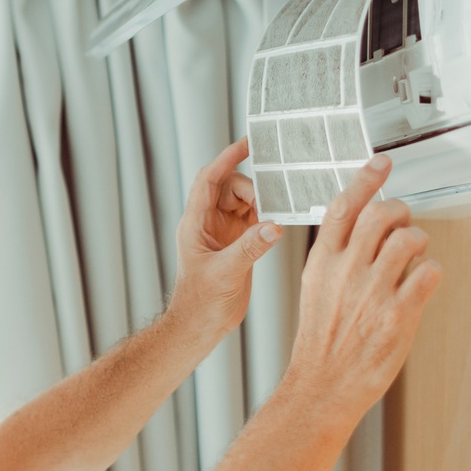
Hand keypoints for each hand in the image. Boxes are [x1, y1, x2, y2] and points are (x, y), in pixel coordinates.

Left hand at [168, 137, 282, 337]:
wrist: (199, 327)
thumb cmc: (200, 303)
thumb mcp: (225, 274)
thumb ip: (250, 248)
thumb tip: (273, 226)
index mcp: (195, 223)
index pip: (209, 180)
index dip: (226, 159)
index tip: (246, 144)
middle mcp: (208, 223)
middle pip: (230, 187)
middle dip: (251, 188)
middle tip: (268, 205)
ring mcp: (222, 233)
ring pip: (243, 201)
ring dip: (260, 203)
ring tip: (273, 216)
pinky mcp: (236, 244)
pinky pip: (253, 219)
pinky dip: (266, 216)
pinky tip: (276, 224)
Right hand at [285, 155, 440, 416]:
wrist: (321, 387)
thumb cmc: (321, 343)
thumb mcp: (315, 290)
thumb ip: (336, 258)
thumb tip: (363, 228)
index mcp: (322, 263)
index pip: (343, 207)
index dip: (366, 180)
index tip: (381, 163)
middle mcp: (347, 271)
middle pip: (380, 214)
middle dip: (400, 210)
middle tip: (404, 220)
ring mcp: (373, 292)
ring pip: (410, 239)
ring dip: (419, 241)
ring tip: (414, 256)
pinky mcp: (399, 315)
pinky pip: (429, 273)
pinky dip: (431, 272)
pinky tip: (421, 283)